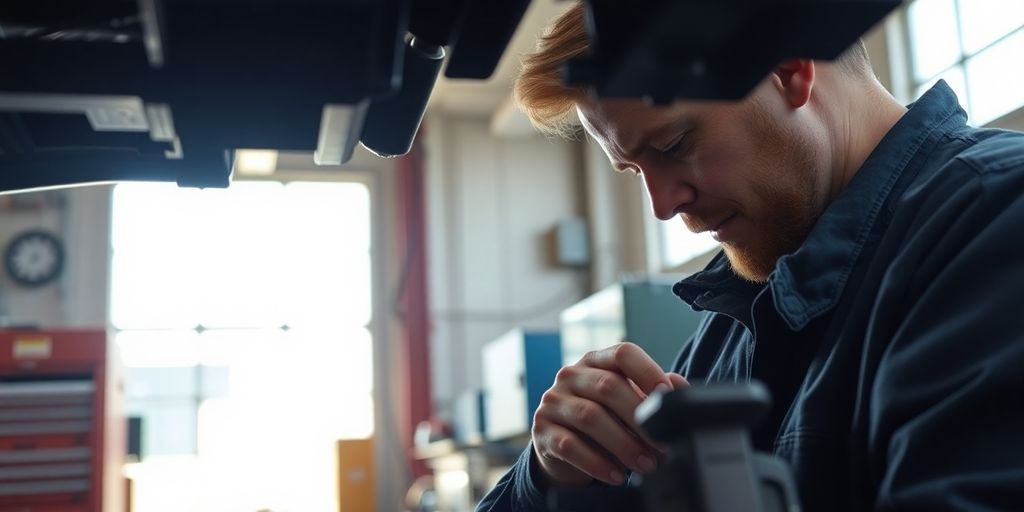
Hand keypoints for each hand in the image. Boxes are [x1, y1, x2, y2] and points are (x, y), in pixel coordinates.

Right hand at [530, 342, 688, 487]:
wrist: (562, 447)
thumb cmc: (603, 418)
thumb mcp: (627, 401)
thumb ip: (652, 392)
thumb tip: (680, 387)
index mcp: (596, 361)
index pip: (622, 353)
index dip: (647, 371)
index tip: (666, 396)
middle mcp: (571, 375)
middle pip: (608, 387)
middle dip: (640, 419)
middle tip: (662, 446)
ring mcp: (553, 401)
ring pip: (590, 417)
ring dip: (623, 444)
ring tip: (646, 465)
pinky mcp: (542, 431)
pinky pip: (570, 446)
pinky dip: (597, 463)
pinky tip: (617, 475)